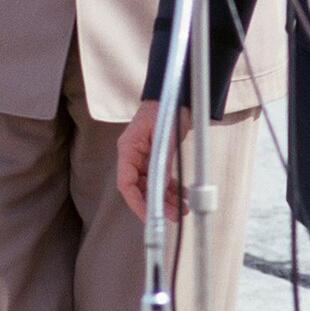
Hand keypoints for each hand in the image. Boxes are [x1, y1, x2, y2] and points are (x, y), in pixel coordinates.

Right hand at [116, 100, 187, 220]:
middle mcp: (133, 156)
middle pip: (139, 188)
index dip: (137, 202)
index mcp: (128, 149)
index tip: (151, 216)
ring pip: (151, 186)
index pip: (126, 183)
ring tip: (182, 209)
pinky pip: (160, 178)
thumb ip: (162, 163)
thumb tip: (160, 189)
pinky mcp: (155, 158)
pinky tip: (183, 196)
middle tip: (172, 216)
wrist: (174, 94)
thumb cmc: (166, 109)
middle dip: (156, 204)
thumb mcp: (166, 137)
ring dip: (166, 199)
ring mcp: (144, 158)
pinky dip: (171, 188)